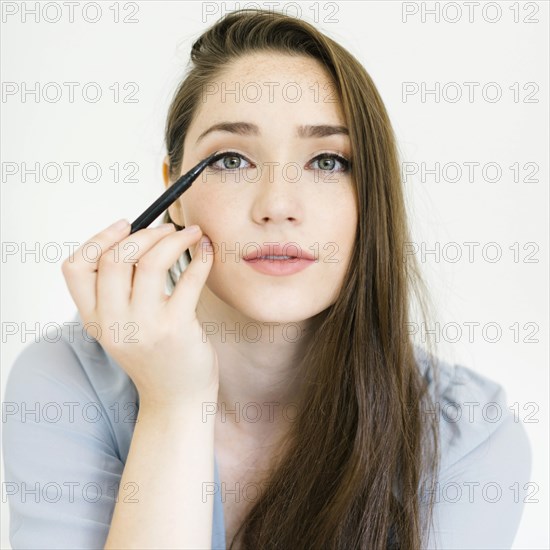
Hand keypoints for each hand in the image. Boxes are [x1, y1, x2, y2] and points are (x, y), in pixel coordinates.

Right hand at [62, 220, 218, 406]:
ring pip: (151, 262)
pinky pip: (188, 279)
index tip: (125, 224)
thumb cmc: (156, 355)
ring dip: (174, 239)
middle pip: (115, 258)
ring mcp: (144, 327)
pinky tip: (206, 251)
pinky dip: (200, 257)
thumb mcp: (124, 327)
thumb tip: (144, 236)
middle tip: (169, 227)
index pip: (75, 268)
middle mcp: (113, 322)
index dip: (98, 238)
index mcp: (95, 319)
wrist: (176, 399)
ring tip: (192, 233)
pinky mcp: (176, 328)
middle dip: (146, 232)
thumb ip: (122, 291)